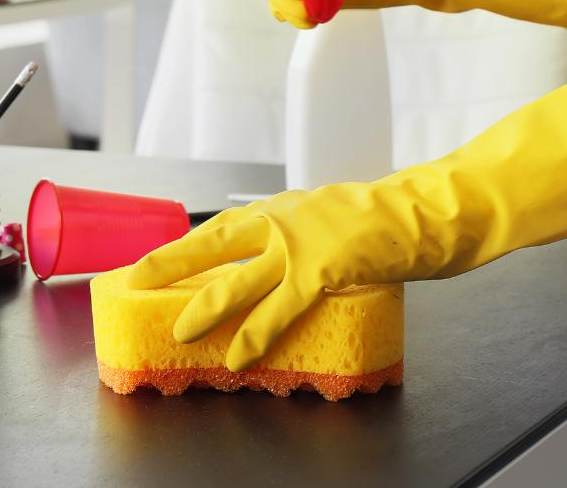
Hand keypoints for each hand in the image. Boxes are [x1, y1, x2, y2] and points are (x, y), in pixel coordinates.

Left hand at [127, 65, 566, 370]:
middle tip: (136, 282)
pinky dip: (256, 334)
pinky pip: (279, 309)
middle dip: (170, 265)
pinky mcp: (323, 269)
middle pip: (211, 244)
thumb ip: (293, 240)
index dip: (180, 248)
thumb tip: (266, 270)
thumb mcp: (325, 219)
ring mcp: (299, 244)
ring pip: (236, 280)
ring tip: (180, 332)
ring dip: (204, 309)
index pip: (217, 229)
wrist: (430, 210)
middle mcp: (279, 221)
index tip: (146, 263)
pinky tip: (239, 355)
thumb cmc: (384, 221)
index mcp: (278, 210)